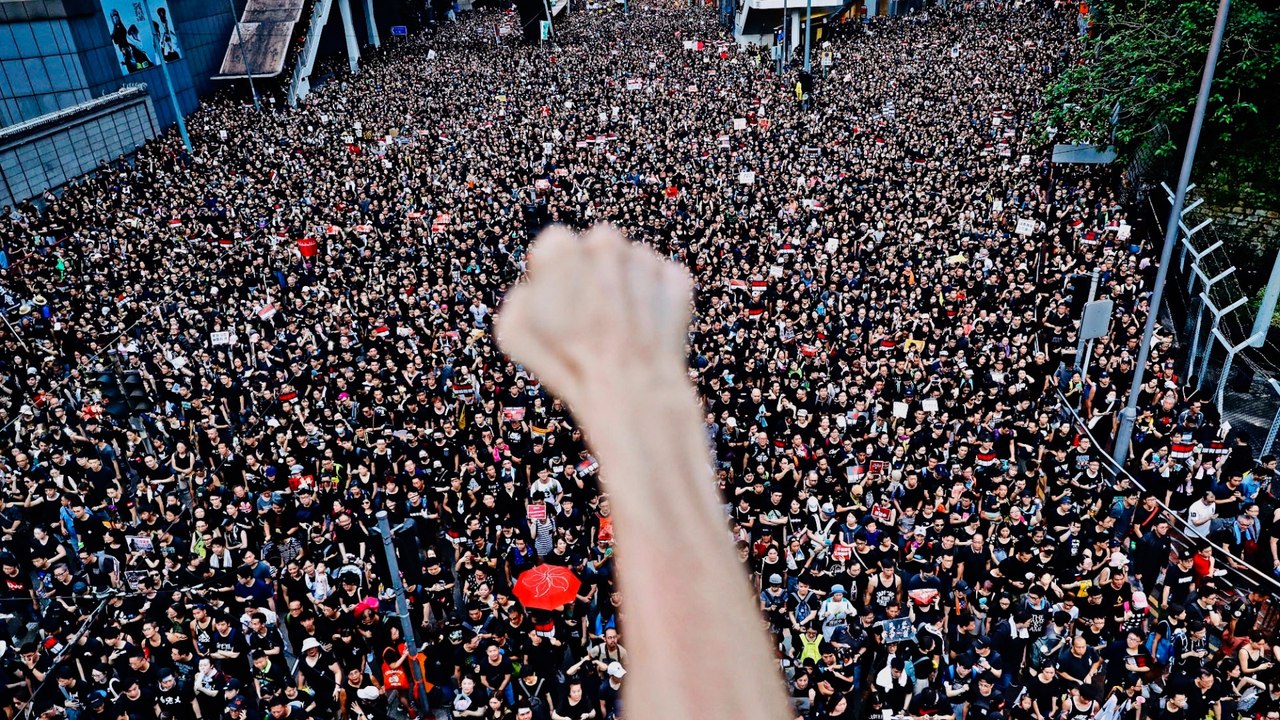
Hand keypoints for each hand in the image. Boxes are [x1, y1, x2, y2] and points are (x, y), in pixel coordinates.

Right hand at [495, 224, 691, 416]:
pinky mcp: (677, 278)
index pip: (557, 242)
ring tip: (622, 326)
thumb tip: (533, 287)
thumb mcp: (517, 334)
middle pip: (600, 245)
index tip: (561, 297)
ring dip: (629, 284)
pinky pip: (664, 278)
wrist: (630, 391)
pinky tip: (648, 328)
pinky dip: (658, 299)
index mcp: (562, 249)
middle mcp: (605, 243)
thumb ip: (520, 299)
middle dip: (597, 271)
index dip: (556, 273)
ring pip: (634, 261)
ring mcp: (645, 259)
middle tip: (595, 312)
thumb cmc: (569, 364)